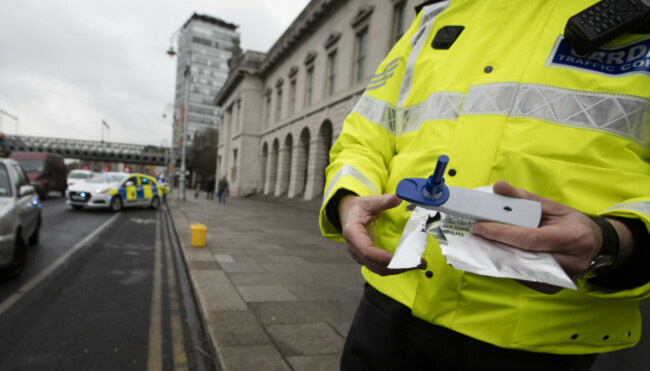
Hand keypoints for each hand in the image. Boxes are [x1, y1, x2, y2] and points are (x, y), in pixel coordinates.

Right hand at [339, 193, 424, 275]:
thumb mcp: (370, 201)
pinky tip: (407, 264)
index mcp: (352, 233)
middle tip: (419, 263)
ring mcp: (358, 255)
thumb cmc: (358, 208)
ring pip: (377, 269)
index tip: (402, 258)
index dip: (384, 257)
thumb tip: (399, 197)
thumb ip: (384, 201)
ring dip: (397, 269)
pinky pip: (379, 268)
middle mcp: (353, 248)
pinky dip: (393, 268)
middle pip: (375, 264)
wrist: (347, 214)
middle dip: (397, 265)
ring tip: (417, 265)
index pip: (367, 251)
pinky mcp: (365, 259)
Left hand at [470, 180, 602, 293]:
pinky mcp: (555, 287)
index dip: (502, 233)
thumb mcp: (551, 205)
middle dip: (496, 245)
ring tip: (482, 244)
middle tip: (475, 236)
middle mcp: (572, 261)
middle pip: (524, 256)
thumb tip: (498, 187)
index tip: (479, 226)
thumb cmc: (569, 222)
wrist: (593, 243)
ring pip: (522, 270)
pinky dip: (510, 266)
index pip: (531, 238)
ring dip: (500, 257)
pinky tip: (498, 255)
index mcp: (572, 236)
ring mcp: (564, 278)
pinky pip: (526, 278)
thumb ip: (523, 198)